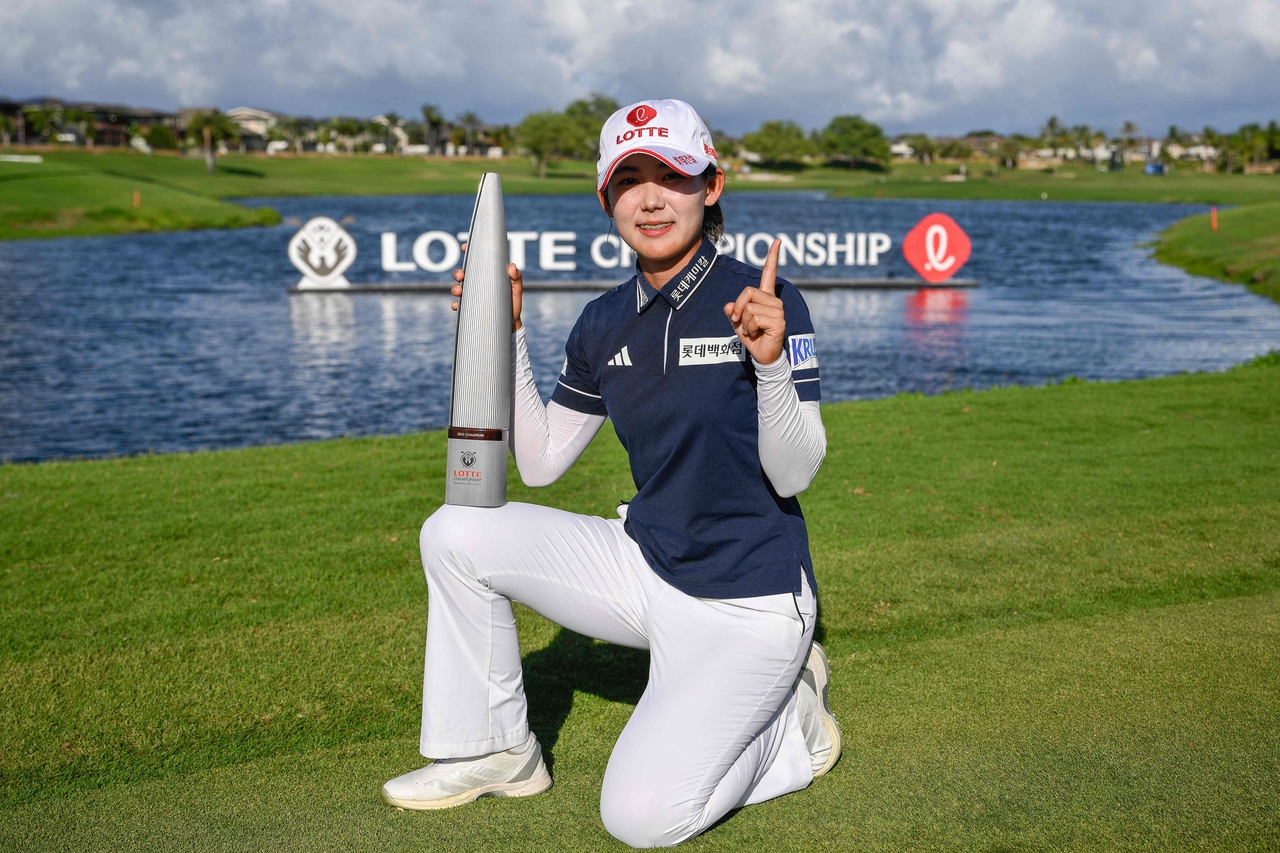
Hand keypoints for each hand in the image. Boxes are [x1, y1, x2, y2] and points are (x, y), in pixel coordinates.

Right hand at [451, 242, 524, 331]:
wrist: (511, 325)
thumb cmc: (513, 305)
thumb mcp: (516, 291)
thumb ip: (516, 279)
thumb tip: (512, 266)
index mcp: (488, 276)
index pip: (476, 262)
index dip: (469, 252)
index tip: (465, 247)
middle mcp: (477, 285)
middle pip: (463, 275)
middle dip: (458, 273)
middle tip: (461, 275)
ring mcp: (472, 297)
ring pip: (458, 289)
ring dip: (455, 288)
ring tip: (459, 291)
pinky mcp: (470, 310)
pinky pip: (459, 306)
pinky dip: (456, 305)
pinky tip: (457, 305)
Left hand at [724, 238, 784, 364]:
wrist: (763, 356)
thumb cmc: (752, 337)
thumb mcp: (738, 322)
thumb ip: (732, 311)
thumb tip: (729, 306)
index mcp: (766, 297)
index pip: (769, 274)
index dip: (772, 258)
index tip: (777, 241)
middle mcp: (774, 301)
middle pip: (747, 291)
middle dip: (738, 308)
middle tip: (739, 322)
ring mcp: (778, 310)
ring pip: (749, 307)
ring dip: (744, 323)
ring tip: (752, 331)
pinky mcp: (779, 321)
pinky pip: (754, 318)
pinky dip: (749, 328)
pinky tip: (757, 334)